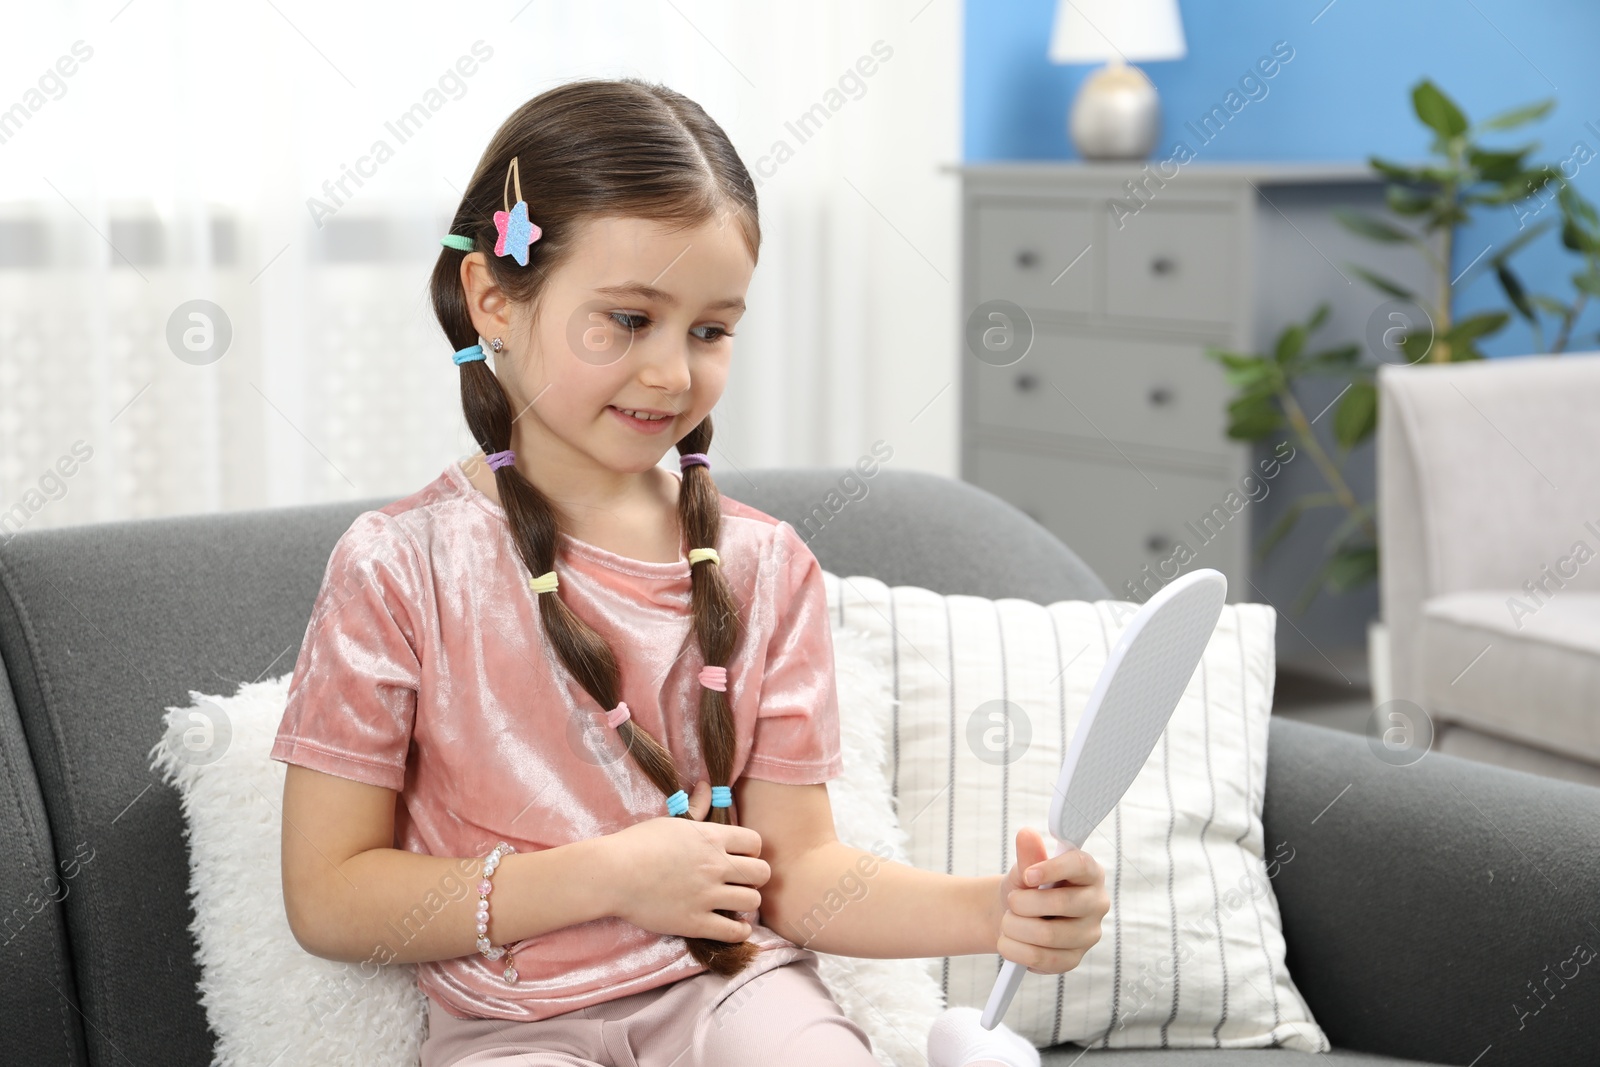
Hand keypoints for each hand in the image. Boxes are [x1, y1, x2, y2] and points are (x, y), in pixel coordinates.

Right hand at [603, 780, 769, 942]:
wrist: (613, 874)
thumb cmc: (638, 843)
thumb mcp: (671, 821)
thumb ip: (696, 808)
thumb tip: (707, 786)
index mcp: (712, 838)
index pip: (755, 842)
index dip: (751, 850)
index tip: (741, 857)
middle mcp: (716, 866)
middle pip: (762, 872)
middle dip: (755, 876)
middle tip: (741, 880)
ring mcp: (707, 896)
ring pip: (752, 900)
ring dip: (746, 901)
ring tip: (734, 902)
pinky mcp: (695, 922)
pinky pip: (734, 931)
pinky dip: (740, 930)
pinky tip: (735, 925)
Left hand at [992, 828, 1108, 974]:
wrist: (1015, 918)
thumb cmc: (1026, 888)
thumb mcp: (1024, 869)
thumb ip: (1028, 856)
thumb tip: (1026, 835)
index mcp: (1090, 873)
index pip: (1080, 865)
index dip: (1052, 869)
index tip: (1027, 876)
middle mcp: (1096, 903)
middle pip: (1062, 903)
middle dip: (1024, 903)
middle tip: (1011, 902)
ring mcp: (1088, 935)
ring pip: (1048, 935)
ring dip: (1015, 927)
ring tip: (1008, 921)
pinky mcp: (1074, 959)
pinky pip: (1042, 959)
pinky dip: (1016, 950)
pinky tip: (1009, 941)